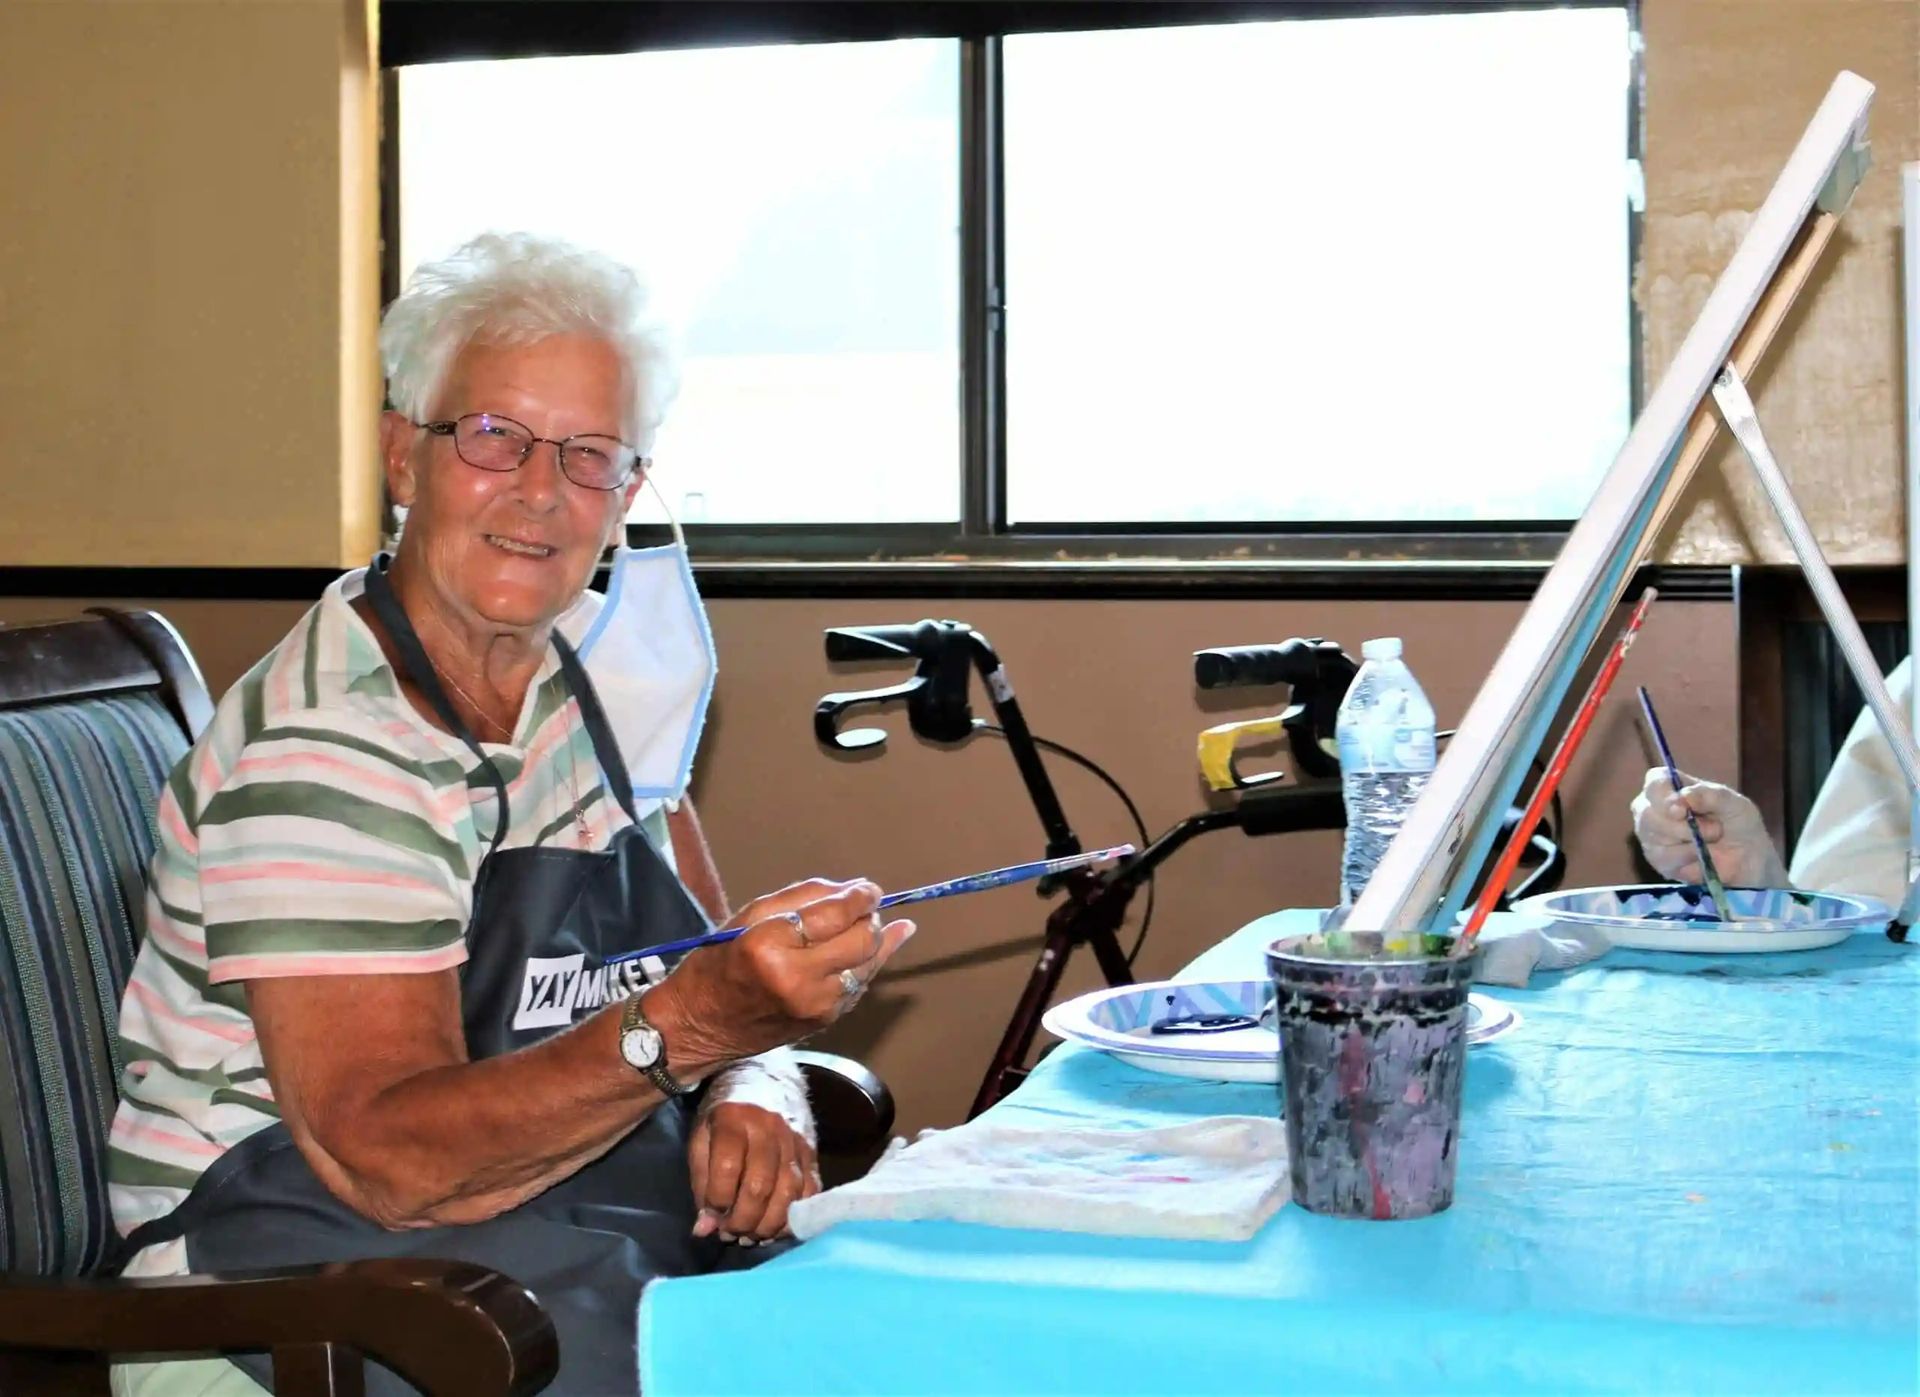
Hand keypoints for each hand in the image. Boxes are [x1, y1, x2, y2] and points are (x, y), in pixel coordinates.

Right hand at [647, 878, 915, 1072]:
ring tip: (864, 924)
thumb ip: (803, 897)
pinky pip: (860, 985)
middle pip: (862, 940)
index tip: (868, 887)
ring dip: (873, 940)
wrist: (697, 1027)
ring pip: (869, 964)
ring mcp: (815, 1005)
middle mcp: (798, 979)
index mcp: (770, 946)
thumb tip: (854, 889)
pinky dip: (865, 963)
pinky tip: (876, 947)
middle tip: (866, 904)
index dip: (860, 897)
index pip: (835, 914)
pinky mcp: (824, 1021)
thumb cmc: (716, 964)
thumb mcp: (748, 917)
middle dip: (870, 917)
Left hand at [687, 1101, 818, 1242]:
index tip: (710, 1218)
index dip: (717, 1201)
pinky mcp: (812, 1152)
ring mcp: (795, 1140)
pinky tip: (777, 1227)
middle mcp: (768, 1129)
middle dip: (742, 1220)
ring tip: (750, 1235)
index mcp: (733, 1119)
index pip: (727, 1169)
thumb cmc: (725, 1113)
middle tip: (729, 1234)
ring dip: (768, 1224)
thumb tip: (704, 1229)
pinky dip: (795, 1217)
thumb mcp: (701, 1136)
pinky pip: (810, 1191)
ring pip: (788, 1193)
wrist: (765, 1077)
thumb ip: (701, 1182)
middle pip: (759, 1186)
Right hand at [1630, 767, 1787, 886]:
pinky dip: (1687, 858)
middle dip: (1682, 826)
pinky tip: (1700, 856)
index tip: (1682, 809)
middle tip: (1714, 830)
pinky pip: (1663, 859)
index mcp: (1670, 787)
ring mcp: (1651, 835)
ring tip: (1710, 841)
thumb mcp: (1735, 804)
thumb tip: (1683, 797)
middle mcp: (1653, 808)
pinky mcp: (1657, 860)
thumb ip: (1710, 795)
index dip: (1664, 796)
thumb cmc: (1739, 823)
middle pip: (1647, 813)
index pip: (1655, 782)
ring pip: (1654, 837)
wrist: (1749, 860)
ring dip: (1690, 842)